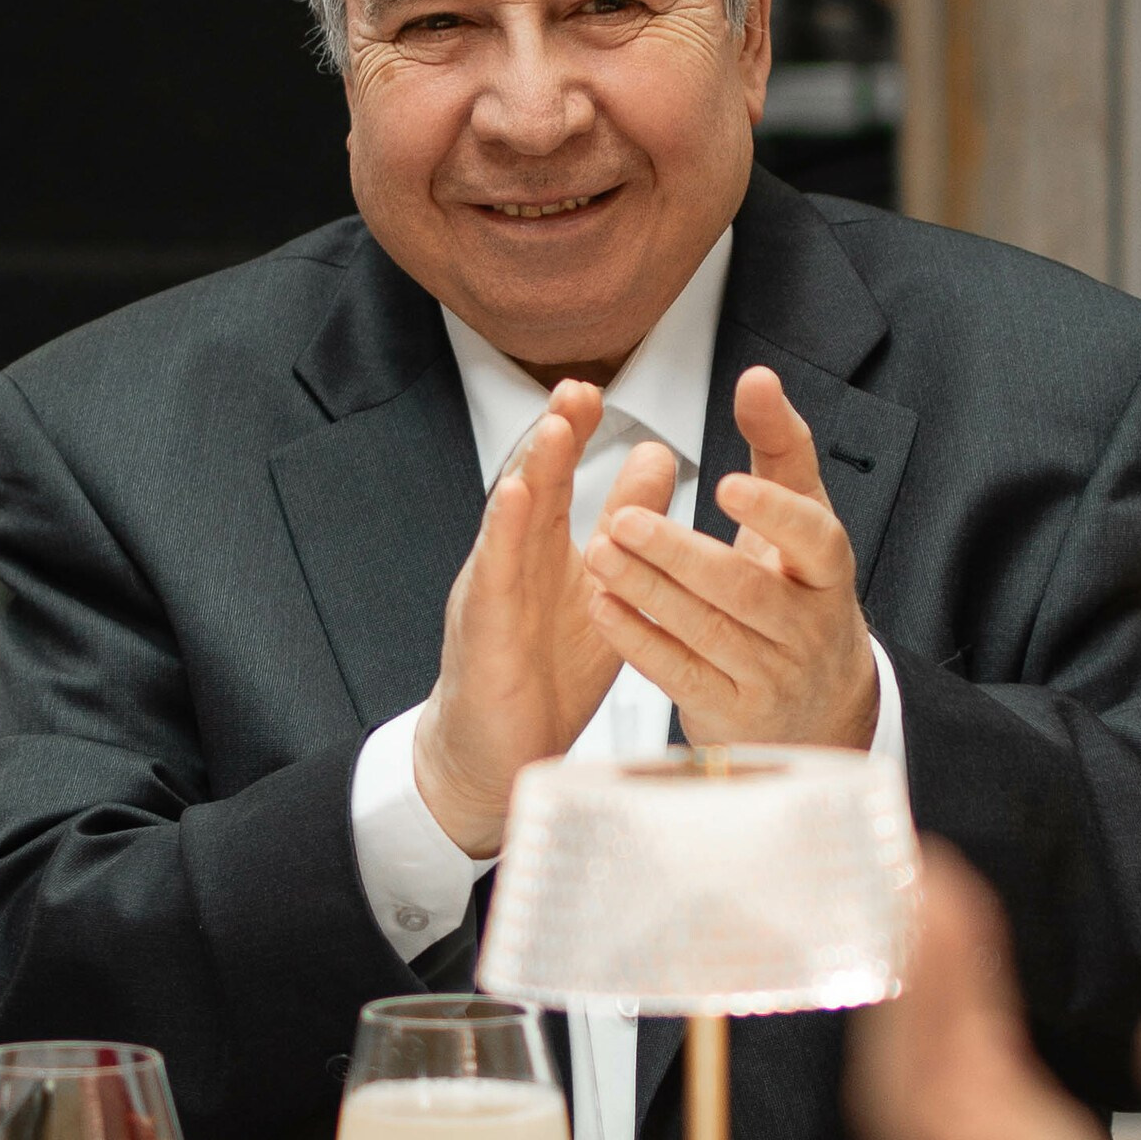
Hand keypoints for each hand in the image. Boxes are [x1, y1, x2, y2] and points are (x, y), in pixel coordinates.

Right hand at [414, 380, 675, 856]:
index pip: (559, 479)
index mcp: (544, 550)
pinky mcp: (483, 630)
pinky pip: (492, 574)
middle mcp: (515, 561)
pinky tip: (514, 498)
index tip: (597, 391)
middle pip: (532, 485)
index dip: (575, 434)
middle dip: (553, 435)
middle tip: (578, 389)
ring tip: (554, 428)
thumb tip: (657, 459)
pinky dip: (502, 533)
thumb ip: (623, 528)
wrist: (498, 750)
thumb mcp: (600, 592)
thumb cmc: (547, 673)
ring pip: (510, 522)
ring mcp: (495, 591)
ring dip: (530, 471)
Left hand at [583, 366, 878, 748]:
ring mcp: (772, 676)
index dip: (773, 513)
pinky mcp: (732, 712)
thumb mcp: (802, 523)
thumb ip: (780, 448)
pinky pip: (680, 674)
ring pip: (705, 630)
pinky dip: (639, 640)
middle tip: (623, 520)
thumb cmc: (798, 593)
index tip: (727, 483)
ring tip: (600, 552)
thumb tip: (758, 377)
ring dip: (647, 590)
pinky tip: (604, 607)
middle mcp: (807, 628)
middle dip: (679, 554)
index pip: (815, 538)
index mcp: (828, 573)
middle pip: (743, 588)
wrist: (818, 708)